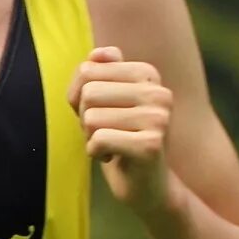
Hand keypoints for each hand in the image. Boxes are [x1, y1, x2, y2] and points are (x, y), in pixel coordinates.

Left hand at [73, 47, 174, 212]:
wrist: (147, 186)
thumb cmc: (120, 140)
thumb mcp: (105, 102)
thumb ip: (99, 74)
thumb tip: (97, 53)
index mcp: (148, 74)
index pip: (87, 70)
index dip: (80, 98)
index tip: (101, 114)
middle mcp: (158, 92)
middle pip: (88, 92)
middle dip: (85, 119)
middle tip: (105, 134)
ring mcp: (158, 118)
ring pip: (90, 118)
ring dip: (91, 138)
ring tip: (112, 146)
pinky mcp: (150, 145)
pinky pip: (98, 140)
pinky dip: (96, 153)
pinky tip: (114, 158)